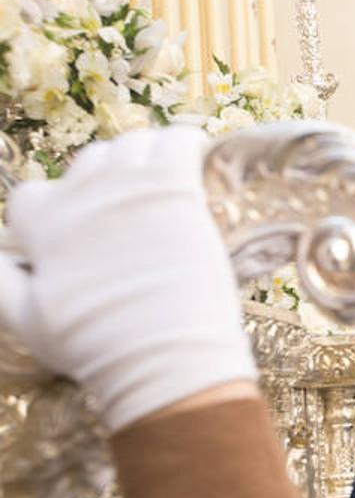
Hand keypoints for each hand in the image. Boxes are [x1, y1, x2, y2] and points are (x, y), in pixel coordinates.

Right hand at [0, 127, 256, 431]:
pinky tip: (193, 154)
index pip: (33, 195)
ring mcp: (130, 187)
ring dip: (144, 158)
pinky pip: (177, 141)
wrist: (163, 357)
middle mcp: (81, 196)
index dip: (56, 211)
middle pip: (88, 163)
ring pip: (131, 145)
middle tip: (131, 209)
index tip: (81, 231)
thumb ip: (2, 283)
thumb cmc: (95, 347)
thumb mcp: (28, 321)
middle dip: (105, 182)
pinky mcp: (176, 188)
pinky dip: (184, 142)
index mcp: (41, 223)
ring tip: (160, 182)